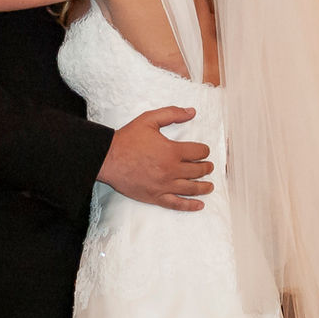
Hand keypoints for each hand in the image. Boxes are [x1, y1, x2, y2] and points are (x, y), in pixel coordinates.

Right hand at [97, 106, 213, 210]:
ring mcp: (164, 185)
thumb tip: (191, 112)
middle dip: (206, 168)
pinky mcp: (155, 197)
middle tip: (209, 167)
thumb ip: (172, 114)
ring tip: (210, 186)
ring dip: (203, 187)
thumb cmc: (128, 139)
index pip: (198, 152)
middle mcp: (171, 170)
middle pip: (197, 171)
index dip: (204, 151)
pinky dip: (190, 206)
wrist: (108, 158)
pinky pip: (177, 204)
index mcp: (172, 151)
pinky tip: (199, 205)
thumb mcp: (150, 119)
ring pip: (191, 188)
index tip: (204, 151)